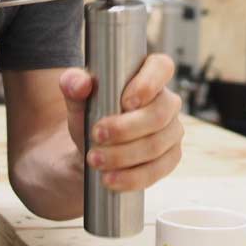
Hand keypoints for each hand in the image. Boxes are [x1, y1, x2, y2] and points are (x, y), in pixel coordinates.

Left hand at [59, 54, 183, 191]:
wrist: (92, 146)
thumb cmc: (90, 112)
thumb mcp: (77, 96)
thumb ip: (73, 83)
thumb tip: (81, 84)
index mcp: (149, 73)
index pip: (161, 67)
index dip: (148, 84)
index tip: (124, 102)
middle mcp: (166, 100)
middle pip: (159, 114)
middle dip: (126, 129)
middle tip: (96, 135)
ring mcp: (172, 130)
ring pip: (156, 145)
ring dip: (123, 156)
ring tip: (95, 159)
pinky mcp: (170, 157)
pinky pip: (157, 170)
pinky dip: (132, 177)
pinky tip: (110, 178)